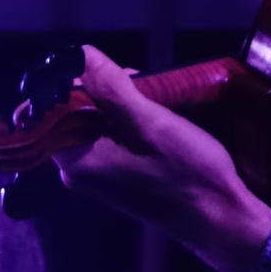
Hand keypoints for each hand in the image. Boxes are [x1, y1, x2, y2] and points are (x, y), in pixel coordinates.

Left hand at [53, 46, 270, 271]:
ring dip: (118, 102)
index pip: (50, 107)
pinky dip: (126, 121)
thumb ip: (110, 87)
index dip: (75, 80)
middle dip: (101, 89)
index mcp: (75, 160)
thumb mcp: (150, 122)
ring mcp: (96, 176)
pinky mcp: (115, 177)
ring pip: (92, 123)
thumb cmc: (186, 172)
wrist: (220, 219)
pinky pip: (108, 139)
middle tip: (139, 80)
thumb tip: (79, 53)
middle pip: (71, 113)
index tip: (108, 71)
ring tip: (152, 96)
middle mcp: (77, 171)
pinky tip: (153, 115)